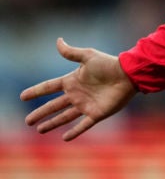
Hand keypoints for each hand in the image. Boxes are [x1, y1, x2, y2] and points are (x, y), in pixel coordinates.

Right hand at [21, 38, 137, 140]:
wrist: (128, 75)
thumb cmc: (109, 64)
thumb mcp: (88, 56)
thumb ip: (71, 52)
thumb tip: (58, 40)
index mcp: (73, 81)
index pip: (49, 87)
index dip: (36, 91)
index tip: (22, 96)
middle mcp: (77, 94)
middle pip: (54, 106)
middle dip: (40, 113)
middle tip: (28, 121)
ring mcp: (86, 105)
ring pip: (65, 117)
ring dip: (52, 123)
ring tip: (39, 130)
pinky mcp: (97, 114)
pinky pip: (83, 125)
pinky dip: (75, 132)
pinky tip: (65, 138)